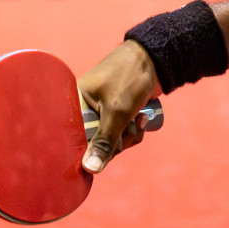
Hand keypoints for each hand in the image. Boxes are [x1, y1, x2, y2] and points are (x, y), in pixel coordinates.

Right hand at [76, 40, 160, 172]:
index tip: (102, 156)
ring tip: (140, 120)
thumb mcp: (117, 112)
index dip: (87, 150)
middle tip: (129, 131)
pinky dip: (133, 130)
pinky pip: (120, 134)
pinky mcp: (116, 113)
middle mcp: (84, 108)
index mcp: (75, 102)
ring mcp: (101, 112)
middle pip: (94, 144)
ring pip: (111, 141)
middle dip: (116, 142)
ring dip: (128, 136)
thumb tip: (90, 169)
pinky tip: (143, 118)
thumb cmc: (130, 78)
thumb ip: (104, 141)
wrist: (156, 59)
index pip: (72, 138)